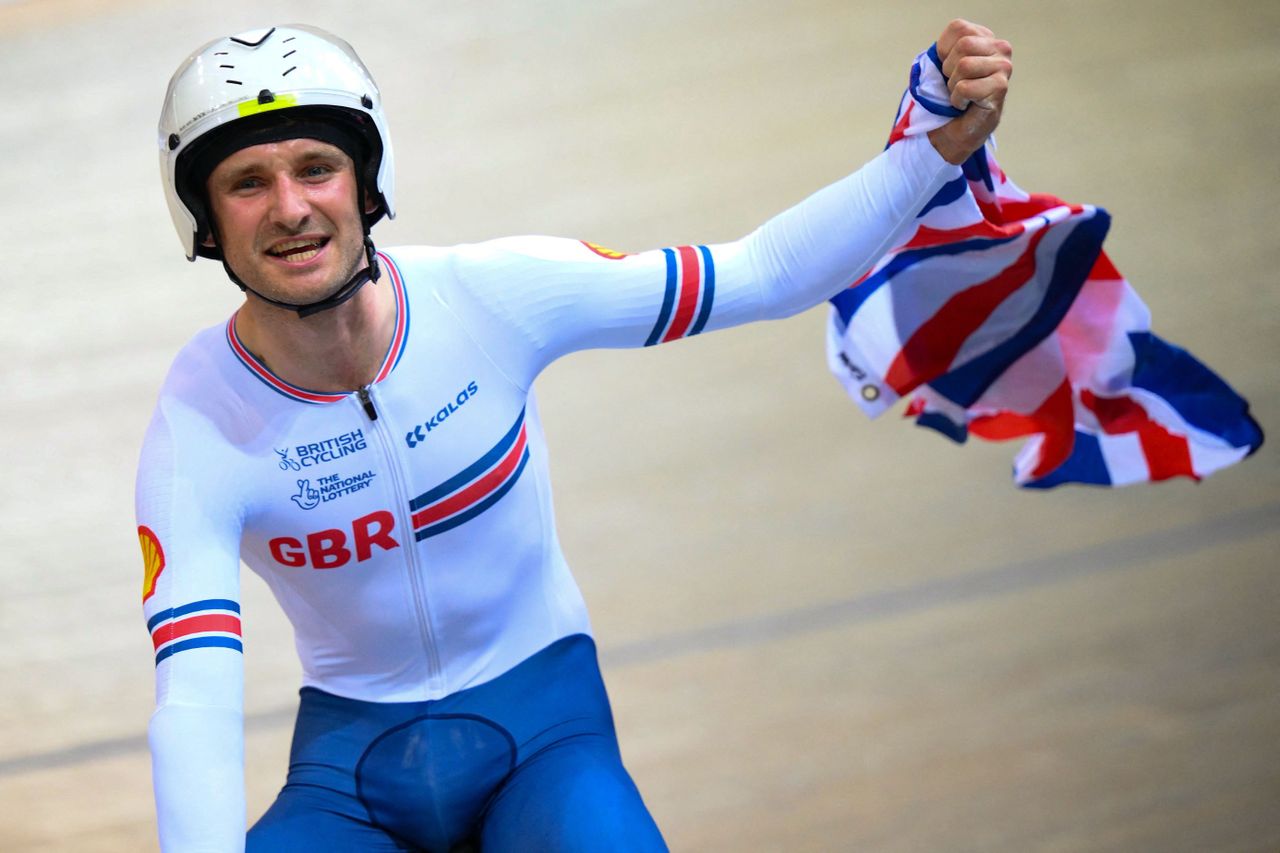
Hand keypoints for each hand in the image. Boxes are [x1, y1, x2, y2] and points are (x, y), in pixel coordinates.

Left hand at [926, 19, 1012, 164]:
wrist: (954, 129)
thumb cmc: (948, 95)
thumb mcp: (943, 64)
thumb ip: (945, 50)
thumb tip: (938, 54)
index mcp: (985, 37)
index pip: (958, 28)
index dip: (943, 51)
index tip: (948, 68)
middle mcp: (1000, 48)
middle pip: (963, 45)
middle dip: (949, 69)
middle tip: (954, 83)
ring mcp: (1004, 67)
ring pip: (965, 65)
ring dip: (954, 86)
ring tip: (961, 94)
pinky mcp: (1001, 87)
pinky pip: (965, 87)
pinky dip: (958, 99)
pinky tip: (966, 104)